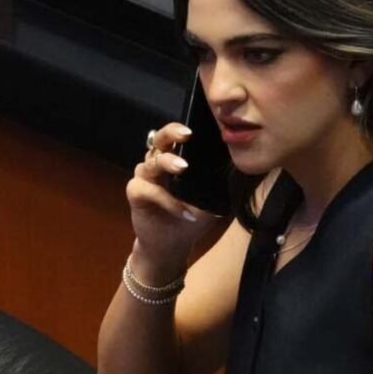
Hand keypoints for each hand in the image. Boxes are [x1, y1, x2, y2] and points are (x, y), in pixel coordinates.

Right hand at [125, 123, 220, 284]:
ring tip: (184, 168)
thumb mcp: (209, 198)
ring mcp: (145, 178)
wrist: (173, 245)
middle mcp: (157, 164)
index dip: (183, 128)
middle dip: (171, 133)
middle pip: (159, 140)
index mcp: (174, 159)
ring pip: (151, 162)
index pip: (176, 136)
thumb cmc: (191, 216)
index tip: (198, 128)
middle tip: (186, 134)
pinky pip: (148, 190)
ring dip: (168, 163)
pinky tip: (182, 211)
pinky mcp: (135, 194)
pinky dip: (166, 200)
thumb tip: (236, 166)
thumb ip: (215, 181)